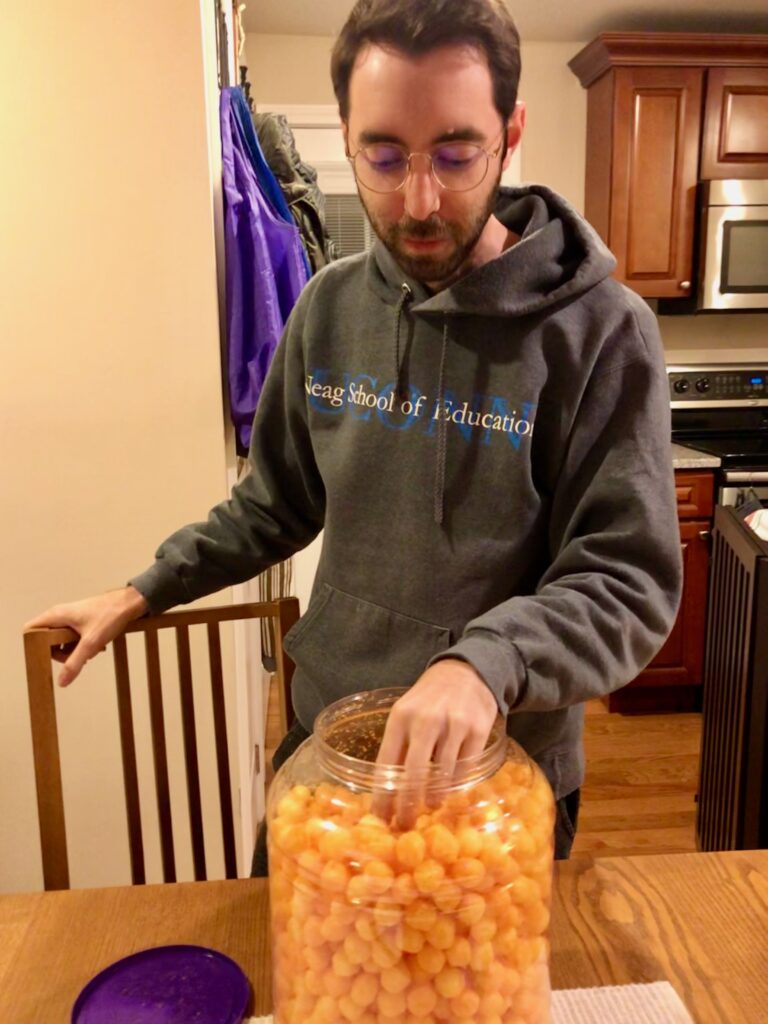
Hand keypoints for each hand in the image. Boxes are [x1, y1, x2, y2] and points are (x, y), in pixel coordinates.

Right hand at [23, 586, 148, 686]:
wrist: (130, 603)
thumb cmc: (110, 616)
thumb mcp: (91, 643)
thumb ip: (74, 663)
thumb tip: (61, 682)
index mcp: (56, 615)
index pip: (30, 630)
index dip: (33, 646)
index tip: (46, 658)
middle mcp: (59, 615)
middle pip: (45, 640)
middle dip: (60, 653)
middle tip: (76, 657)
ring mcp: (70, 619)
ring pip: (61, 641)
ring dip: (74, 651)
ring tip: (91, 651)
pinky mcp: (80, 622)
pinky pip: (73, 638)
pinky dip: (82, 646)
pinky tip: (97, 647)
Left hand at [375, 659, 499, 826]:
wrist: (466, 672)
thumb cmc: (429, 698)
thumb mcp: (406, 712)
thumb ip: (399, 744)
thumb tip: (388, 789)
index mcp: (401, 717)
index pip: (386, 763)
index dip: (383, 794)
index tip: (380, 817)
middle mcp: (426, 721)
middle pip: (413, 773)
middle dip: (407, 805)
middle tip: (405, 824)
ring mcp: (454, 725)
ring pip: (442, 774)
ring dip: (434, 796)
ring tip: (430, 805)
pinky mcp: (478, 730)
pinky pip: (465, 767)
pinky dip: (457, 782)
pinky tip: (451, 788)